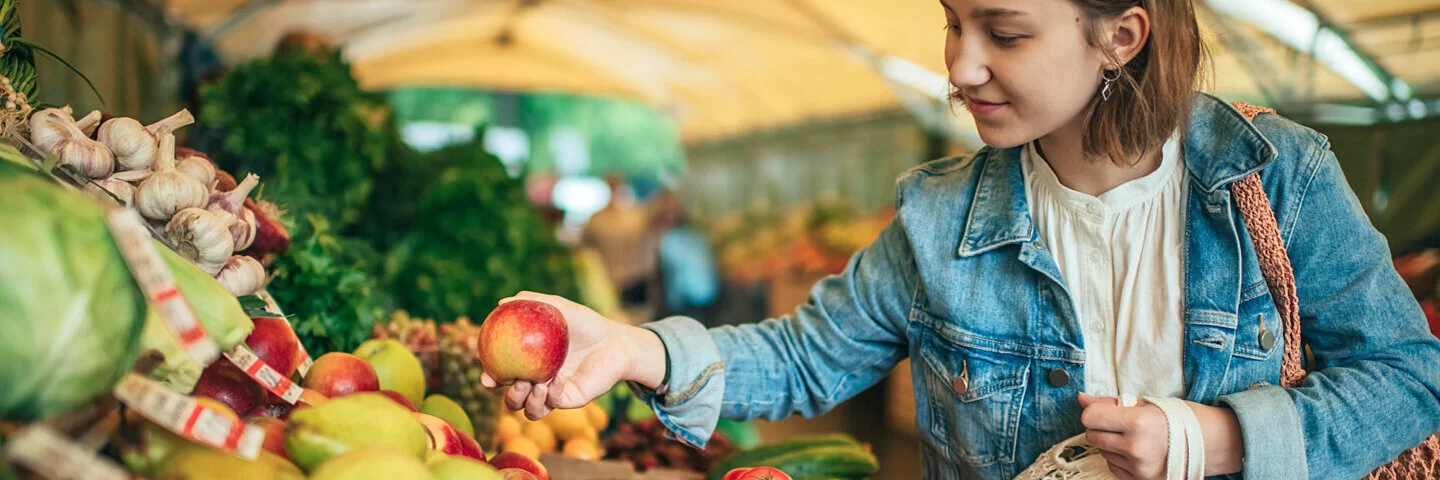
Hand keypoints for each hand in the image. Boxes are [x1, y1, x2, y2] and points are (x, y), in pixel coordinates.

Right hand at [479, 292, 665, 420]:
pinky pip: (554, 403)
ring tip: (534, 384)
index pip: (504, 376)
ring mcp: (554, 394)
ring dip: (526, 401)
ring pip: (530, 411)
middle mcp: (539, 383)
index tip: (486, 377)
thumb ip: (532, 303)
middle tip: (515, 381)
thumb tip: (500, 303)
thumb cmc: (586, 324)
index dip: (491, 380)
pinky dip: (552, 394)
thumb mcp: (559, 308)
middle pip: (513, 400)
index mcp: (531, 365)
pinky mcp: (571, 400)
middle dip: (509, 397)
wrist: (615, 341)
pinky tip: (557, 380)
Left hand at [1078, 393, 1244, 478]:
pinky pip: (1113, 468)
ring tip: (1136, 437)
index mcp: (1138, 423)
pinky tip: (1138, 451)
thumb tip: (1081, 399)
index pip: (1090, 418)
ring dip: (1111, 444)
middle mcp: (1137, 449)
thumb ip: (1109, 402)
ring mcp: (1139, 469)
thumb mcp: (1146, 402)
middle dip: (1101, 427)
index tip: (1104, 410)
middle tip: (1120, 423)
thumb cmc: (1180, 418)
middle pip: (1092, 436)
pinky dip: (1120, 459)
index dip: (1094, 412)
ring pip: (1102, 452)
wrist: (1210, 444)